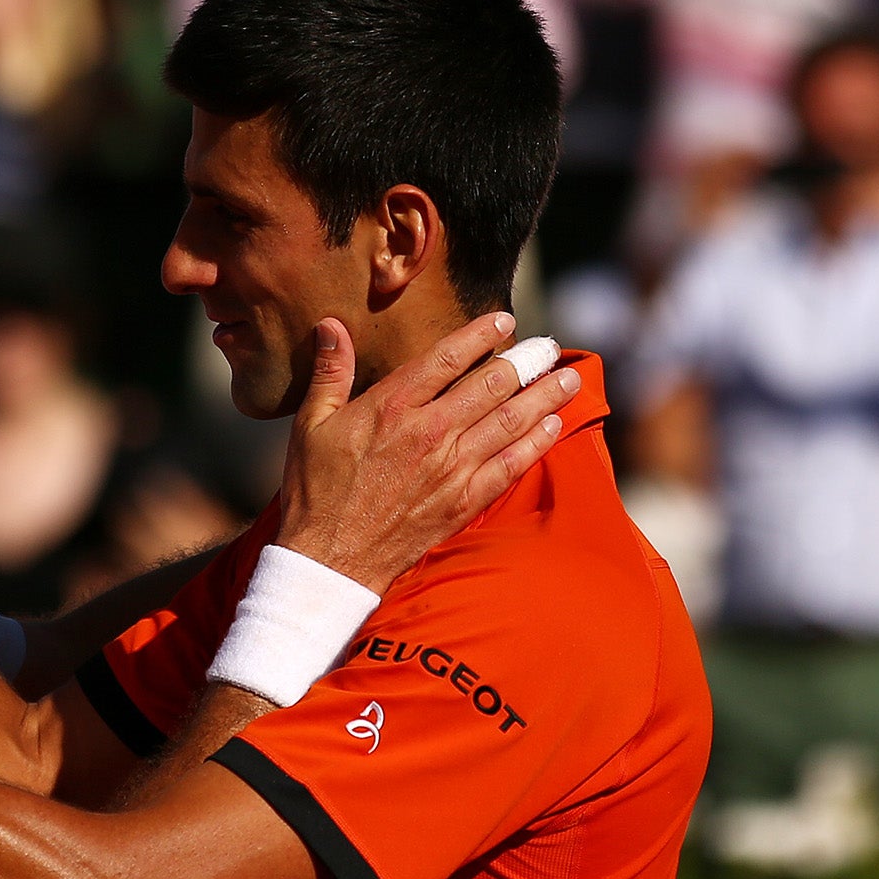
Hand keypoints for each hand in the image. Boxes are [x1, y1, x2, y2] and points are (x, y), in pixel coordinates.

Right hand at [275, 313, 579, 591]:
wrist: (329, 559)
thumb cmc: (314, 492)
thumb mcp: (310, 426)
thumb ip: (329, 373)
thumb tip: (331, 324)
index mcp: (391, 407)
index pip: (447, 357)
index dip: (480, 333)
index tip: (504, 319)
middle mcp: (429, 432)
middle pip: (492, 384)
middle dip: (526, 361)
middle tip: (548, 346)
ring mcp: (452, 468)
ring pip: (511, 420)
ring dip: (544, 396)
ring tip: (568, 377)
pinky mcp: (464, 501)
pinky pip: (511, 465)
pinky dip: (537, 443)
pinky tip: (554, 426)